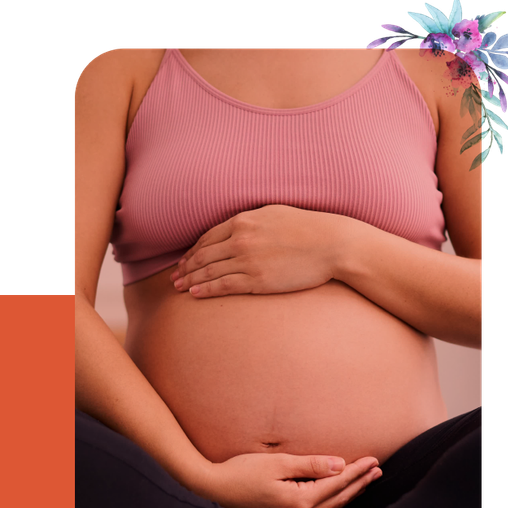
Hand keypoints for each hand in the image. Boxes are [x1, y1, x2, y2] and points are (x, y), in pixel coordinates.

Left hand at [170, 205, 349, 296]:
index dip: (193, 251)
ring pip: (209, 271)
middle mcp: (241, 239)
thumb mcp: (274, 213)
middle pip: (204, 255)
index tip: (185, 260)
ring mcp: (247, 260)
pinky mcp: (257, 280)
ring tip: (179, 287)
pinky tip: (194, 294)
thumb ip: (251, 220)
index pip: (208, 237)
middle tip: (174, 277)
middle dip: (186, 267)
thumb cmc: (308, 228)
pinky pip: (223, 285)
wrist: (332, 243)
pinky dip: (205, 289)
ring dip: (190, 280)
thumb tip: (236, 226)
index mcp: (243, 220)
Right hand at [201, 451, 381, 507]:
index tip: (373, 460)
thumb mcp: (276, 463)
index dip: (356, 471)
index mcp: (299, 501)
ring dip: (349, 494)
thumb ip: (310, 465)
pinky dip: (333, 503)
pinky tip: (337, 498)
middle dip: (359, 484)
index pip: (336, 484)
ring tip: (364, 482)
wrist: (210, 490)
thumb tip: (340, 465)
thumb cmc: (239, 472)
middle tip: (378, 470)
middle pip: (337, 499)